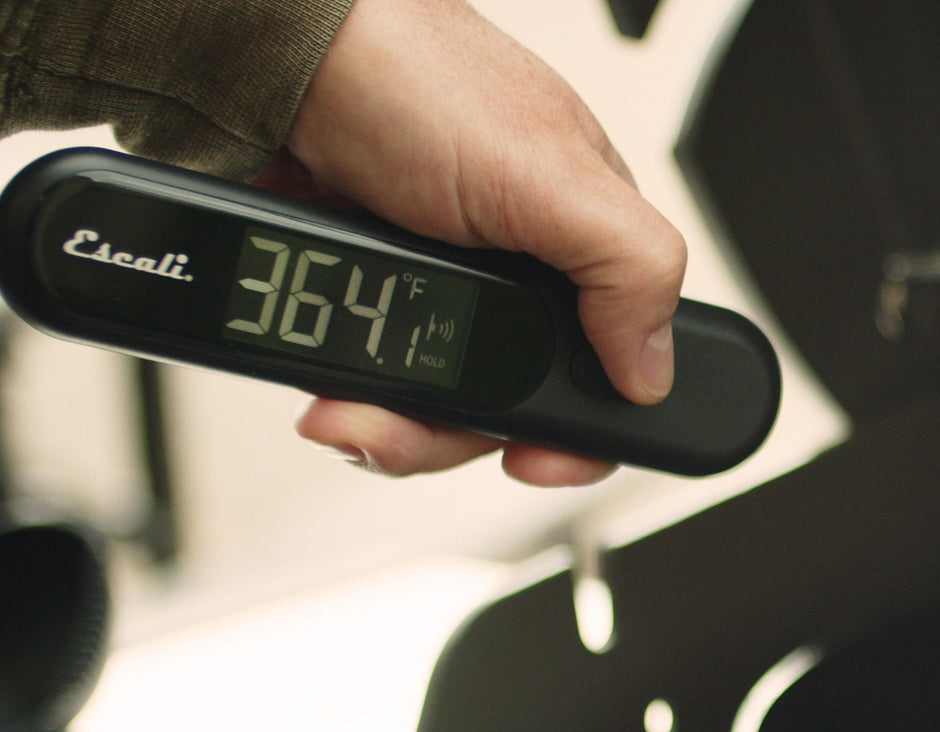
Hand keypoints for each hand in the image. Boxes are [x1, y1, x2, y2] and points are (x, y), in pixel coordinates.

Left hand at [275, 0, 685, 484]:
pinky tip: (333, 394)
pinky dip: (356, 403)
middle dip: (454, 439)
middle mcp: (512, 284)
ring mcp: (441, 298)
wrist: (285, 64)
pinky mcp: (380, 306)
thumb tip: (654, 367)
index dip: (574, 435)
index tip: (529, 459)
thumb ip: (626, 266)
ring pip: (437, 412)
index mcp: (576, 252)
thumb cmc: (411, 79)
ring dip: (392, 431)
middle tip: (406, 428)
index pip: (603, 374)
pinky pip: (381, 391)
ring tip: (348, 413)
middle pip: (506, 414)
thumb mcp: (547, 171)